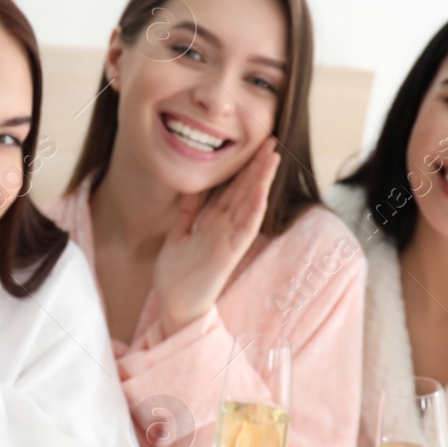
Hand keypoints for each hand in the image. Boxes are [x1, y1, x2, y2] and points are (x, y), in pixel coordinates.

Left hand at [153, 136, 279, 335]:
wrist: (174, 306)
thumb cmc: (176, 276)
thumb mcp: (178, 235)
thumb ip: (188, 212)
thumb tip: (192, 187)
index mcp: (212, 223)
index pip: (231, 190)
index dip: (242, 167)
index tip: (253, 145)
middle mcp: (223, 229)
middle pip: (243, 192)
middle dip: (256, 166)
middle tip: (270, 140)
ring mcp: (227, 241)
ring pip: (248, 205)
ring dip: (260, 181)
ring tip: (273, 157)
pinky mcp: (227, 255)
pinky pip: (243, 228)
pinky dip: (252, 210)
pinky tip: (261, 192)